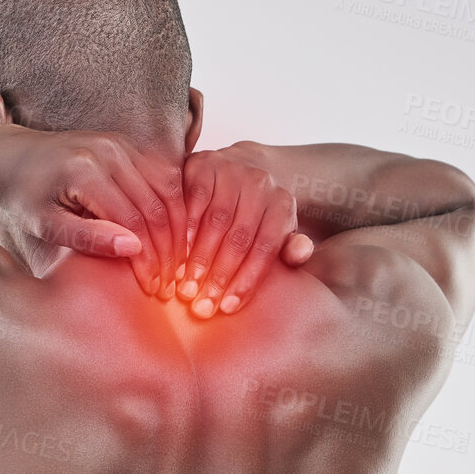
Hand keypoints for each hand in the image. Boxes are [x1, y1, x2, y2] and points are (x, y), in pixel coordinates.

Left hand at [0, 123, 186, 297]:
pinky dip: (173, 206)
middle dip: (169, 248)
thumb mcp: (46, 225)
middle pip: (157, 205)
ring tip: (176, 262)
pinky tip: (173, 235)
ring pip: (168, 188)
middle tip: (170, 282)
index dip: (149, 259)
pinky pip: (163, 175)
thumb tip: (134, 249)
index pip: (134, 221)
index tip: (154, 288)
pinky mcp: (126, 144)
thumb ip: (88, 237)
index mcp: (86, 172)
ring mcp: (120, 143)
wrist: (11, 156)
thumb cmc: (24, 197)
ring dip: (178, 228)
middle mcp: (109, 151)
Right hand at [178, 146, 312, 317]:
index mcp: (282, 204)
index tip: (227, 308)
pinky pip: (192, 202)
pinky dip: (184, 232)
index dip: (246, 281)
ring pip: (215, 221)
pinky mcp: (203, 165)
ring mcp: (231, 171)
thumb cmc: (256, 218)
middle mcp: (260, 183)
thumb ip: (290, 249)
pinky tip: (175, 257)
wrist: (236, 172)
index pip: (265, 248)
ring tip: (186, 289)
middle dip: (219, 276)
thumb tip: (299, 255)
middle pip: (239, 237)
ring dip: (199, 259)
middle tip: (201, 306)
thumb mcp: (278, 234)